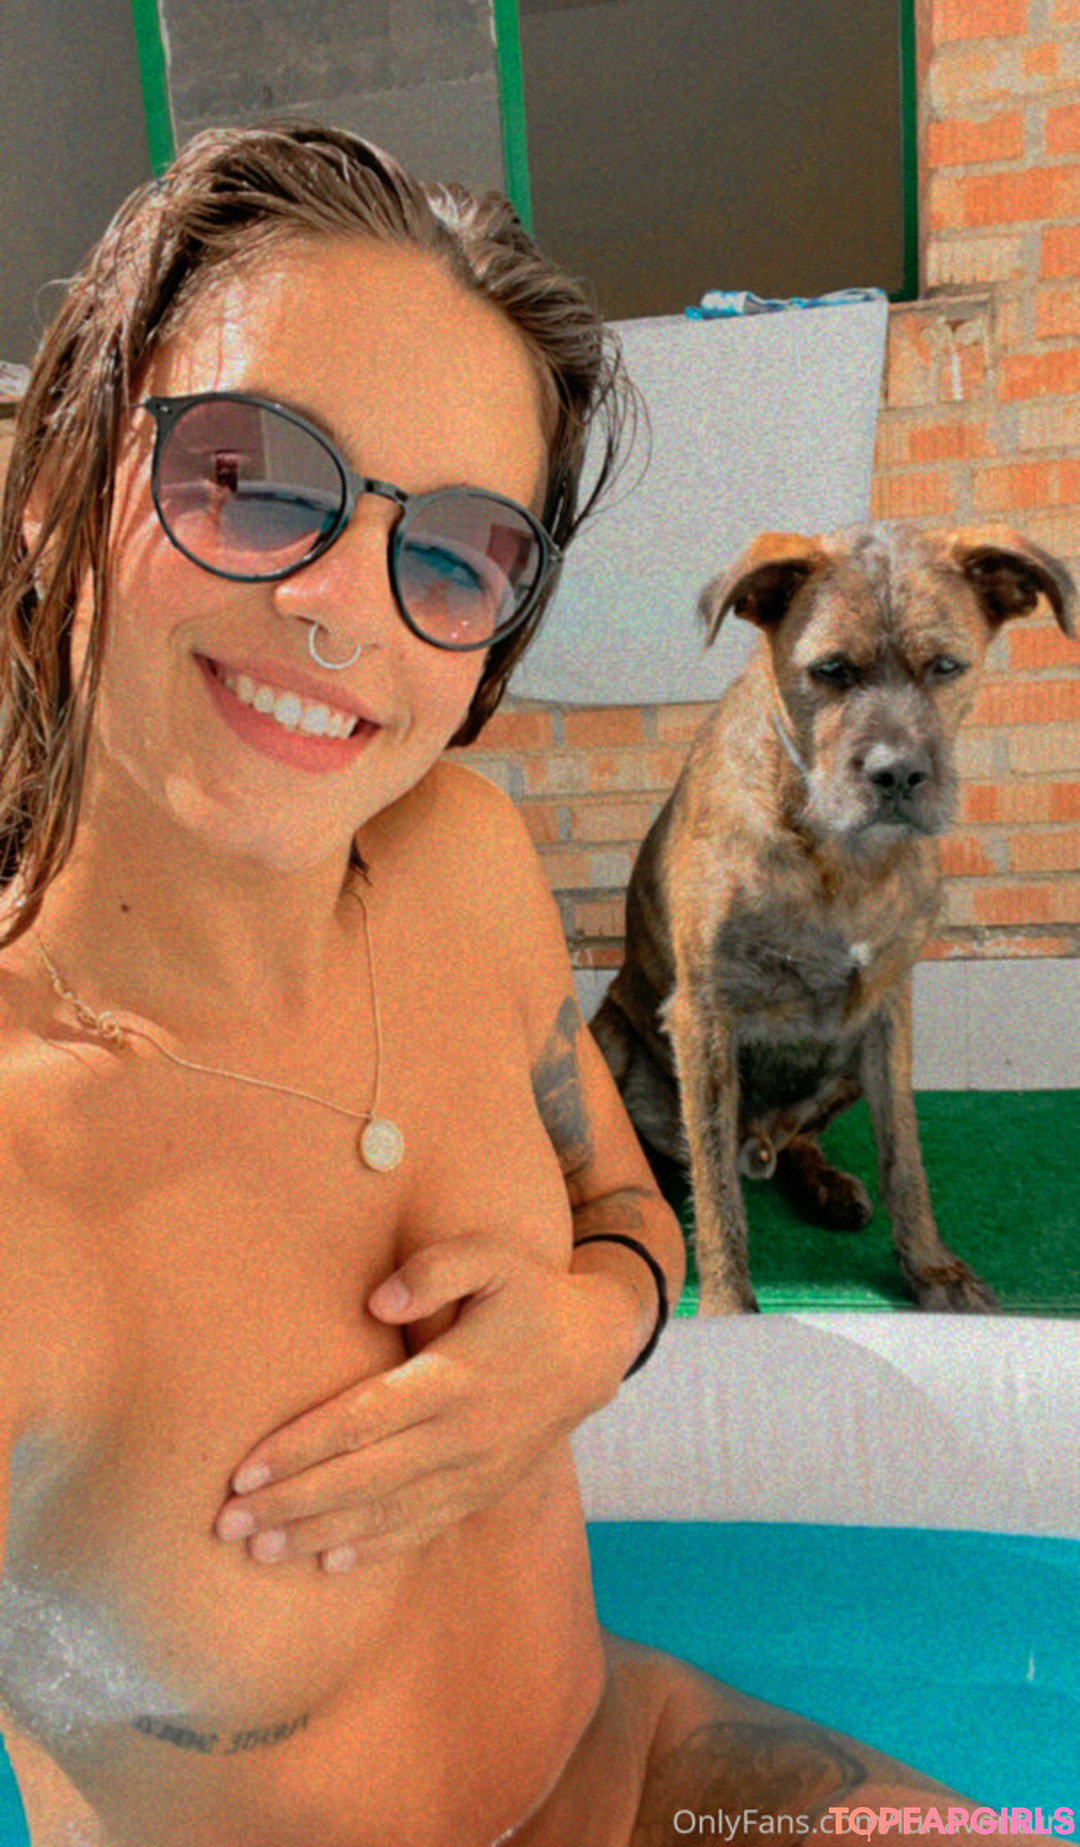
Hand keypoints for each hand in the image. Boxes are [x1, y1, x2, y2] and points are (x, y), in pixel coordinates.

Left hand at [213, 1234, 632, 1571]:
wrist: (594, 1350)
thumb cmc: (527, 1294)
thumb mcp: (492, 1258)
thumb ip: (436, 1269)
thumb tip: (375, 1297)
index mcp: (454, 1378)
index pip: (363, 1420)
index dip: (301, 1447)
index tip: (244, 1469)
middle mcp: (461, 1435)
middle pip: (362, 1478)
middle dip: (291, 1504)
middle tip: (225, 1526)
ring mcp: (474, 1471)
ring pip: (387, 1513)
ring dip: (319, 1536)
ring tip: (257, 1552)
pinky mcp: (482, 1490)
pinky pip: (422, 1527)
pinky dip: (374, 1549)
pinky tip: (327, 1565)